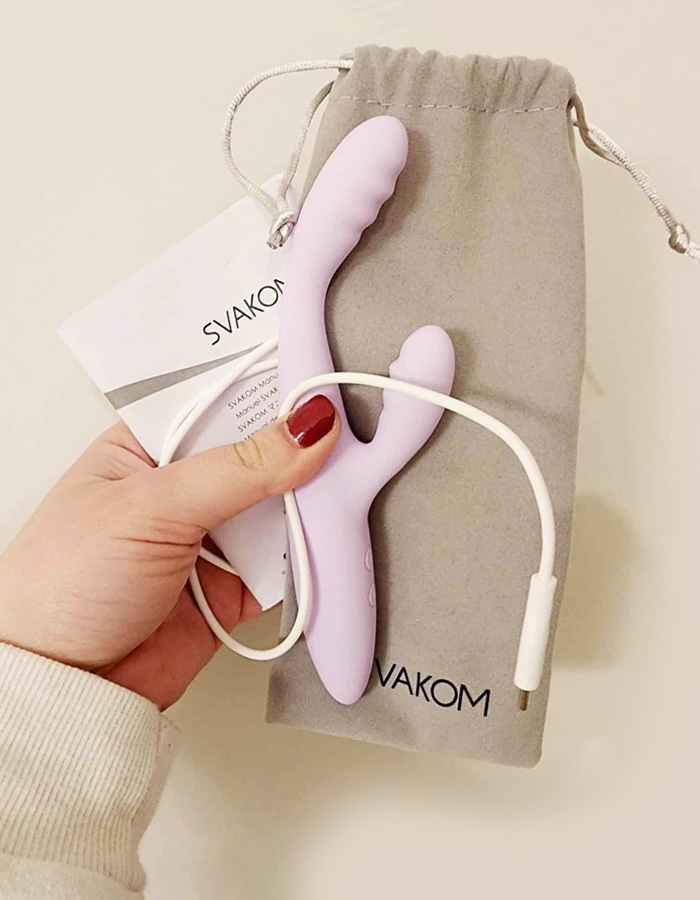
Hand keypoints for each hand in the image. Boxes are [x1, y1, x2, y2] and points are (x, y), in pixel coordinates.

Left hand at [0, 395, 338, 708]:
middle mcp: (183, 488)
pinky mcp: (235, 587)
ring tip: (349, 485)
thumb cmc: (60, 588)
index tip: (318, 372)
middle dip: (301, 447)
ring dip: (311, 501)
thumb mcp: (151, 506)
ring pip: (280, 506)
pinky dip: (313, 554)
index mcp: (149, 449)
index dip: (268, 386)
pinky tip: (333, 538)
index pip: (219, 400)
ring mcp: (211, 538)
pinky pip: (288, 562)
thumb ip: (237, 468)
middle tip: (348, 433)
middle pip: (259, 452)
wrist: (66, 690)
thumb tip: (306, 426)